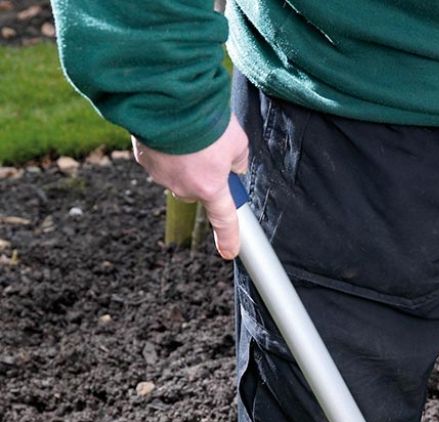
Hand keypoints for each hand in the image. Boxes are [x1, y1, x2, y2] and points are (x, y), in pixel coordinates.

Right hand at [132, 114, 249, 258]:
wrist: (165, 94)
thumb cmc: (206, 118)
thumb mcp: (237, 140)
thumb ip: (238, 160)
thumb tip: (235, 167)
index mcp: (210, 188)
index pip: (223, 220)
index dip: (228, 237)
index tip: (229, 252)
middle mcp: (183, 188)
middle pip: (198, 190)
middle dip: (204, 174)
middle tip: (209, 147)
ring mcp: (161, 175)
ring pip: (177, 174)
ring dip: (184, 158)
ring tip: (188, 132)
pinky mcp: (143, 158)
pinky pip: (159, 157)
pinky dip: (166, 146)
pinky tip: (170, 128)